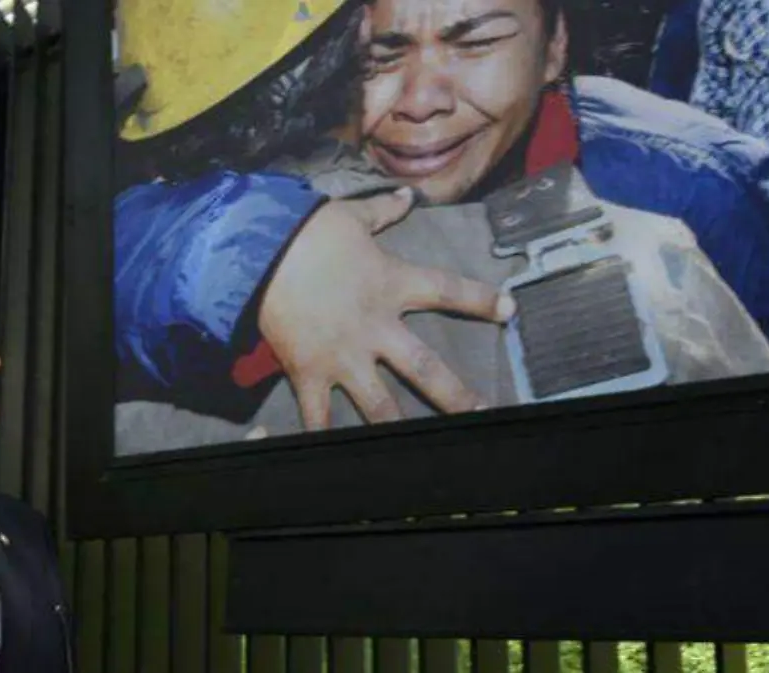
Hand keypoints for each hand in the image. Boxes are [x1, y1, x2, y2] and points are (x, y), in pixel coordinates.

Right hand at [257, 188, 515, 428]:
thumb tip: (407, 196)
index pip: (449, 291)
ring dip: (402, 429)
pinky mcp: (310, 372)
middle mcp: (376, 327)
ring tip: (423, 449)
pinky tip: (333, 458)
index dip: (482, 300)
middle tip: (484, 413)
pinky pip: (318, 416)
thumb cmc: (307, 232)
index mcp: (392, 285)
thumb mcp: (350, 216)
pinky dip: (322, 438)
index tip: (509, 310)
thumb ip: (383, 212)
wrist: (258, 252)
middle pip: (426, 369)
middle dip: (457, 395)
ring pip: (381, 405)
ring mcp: (343, 356)